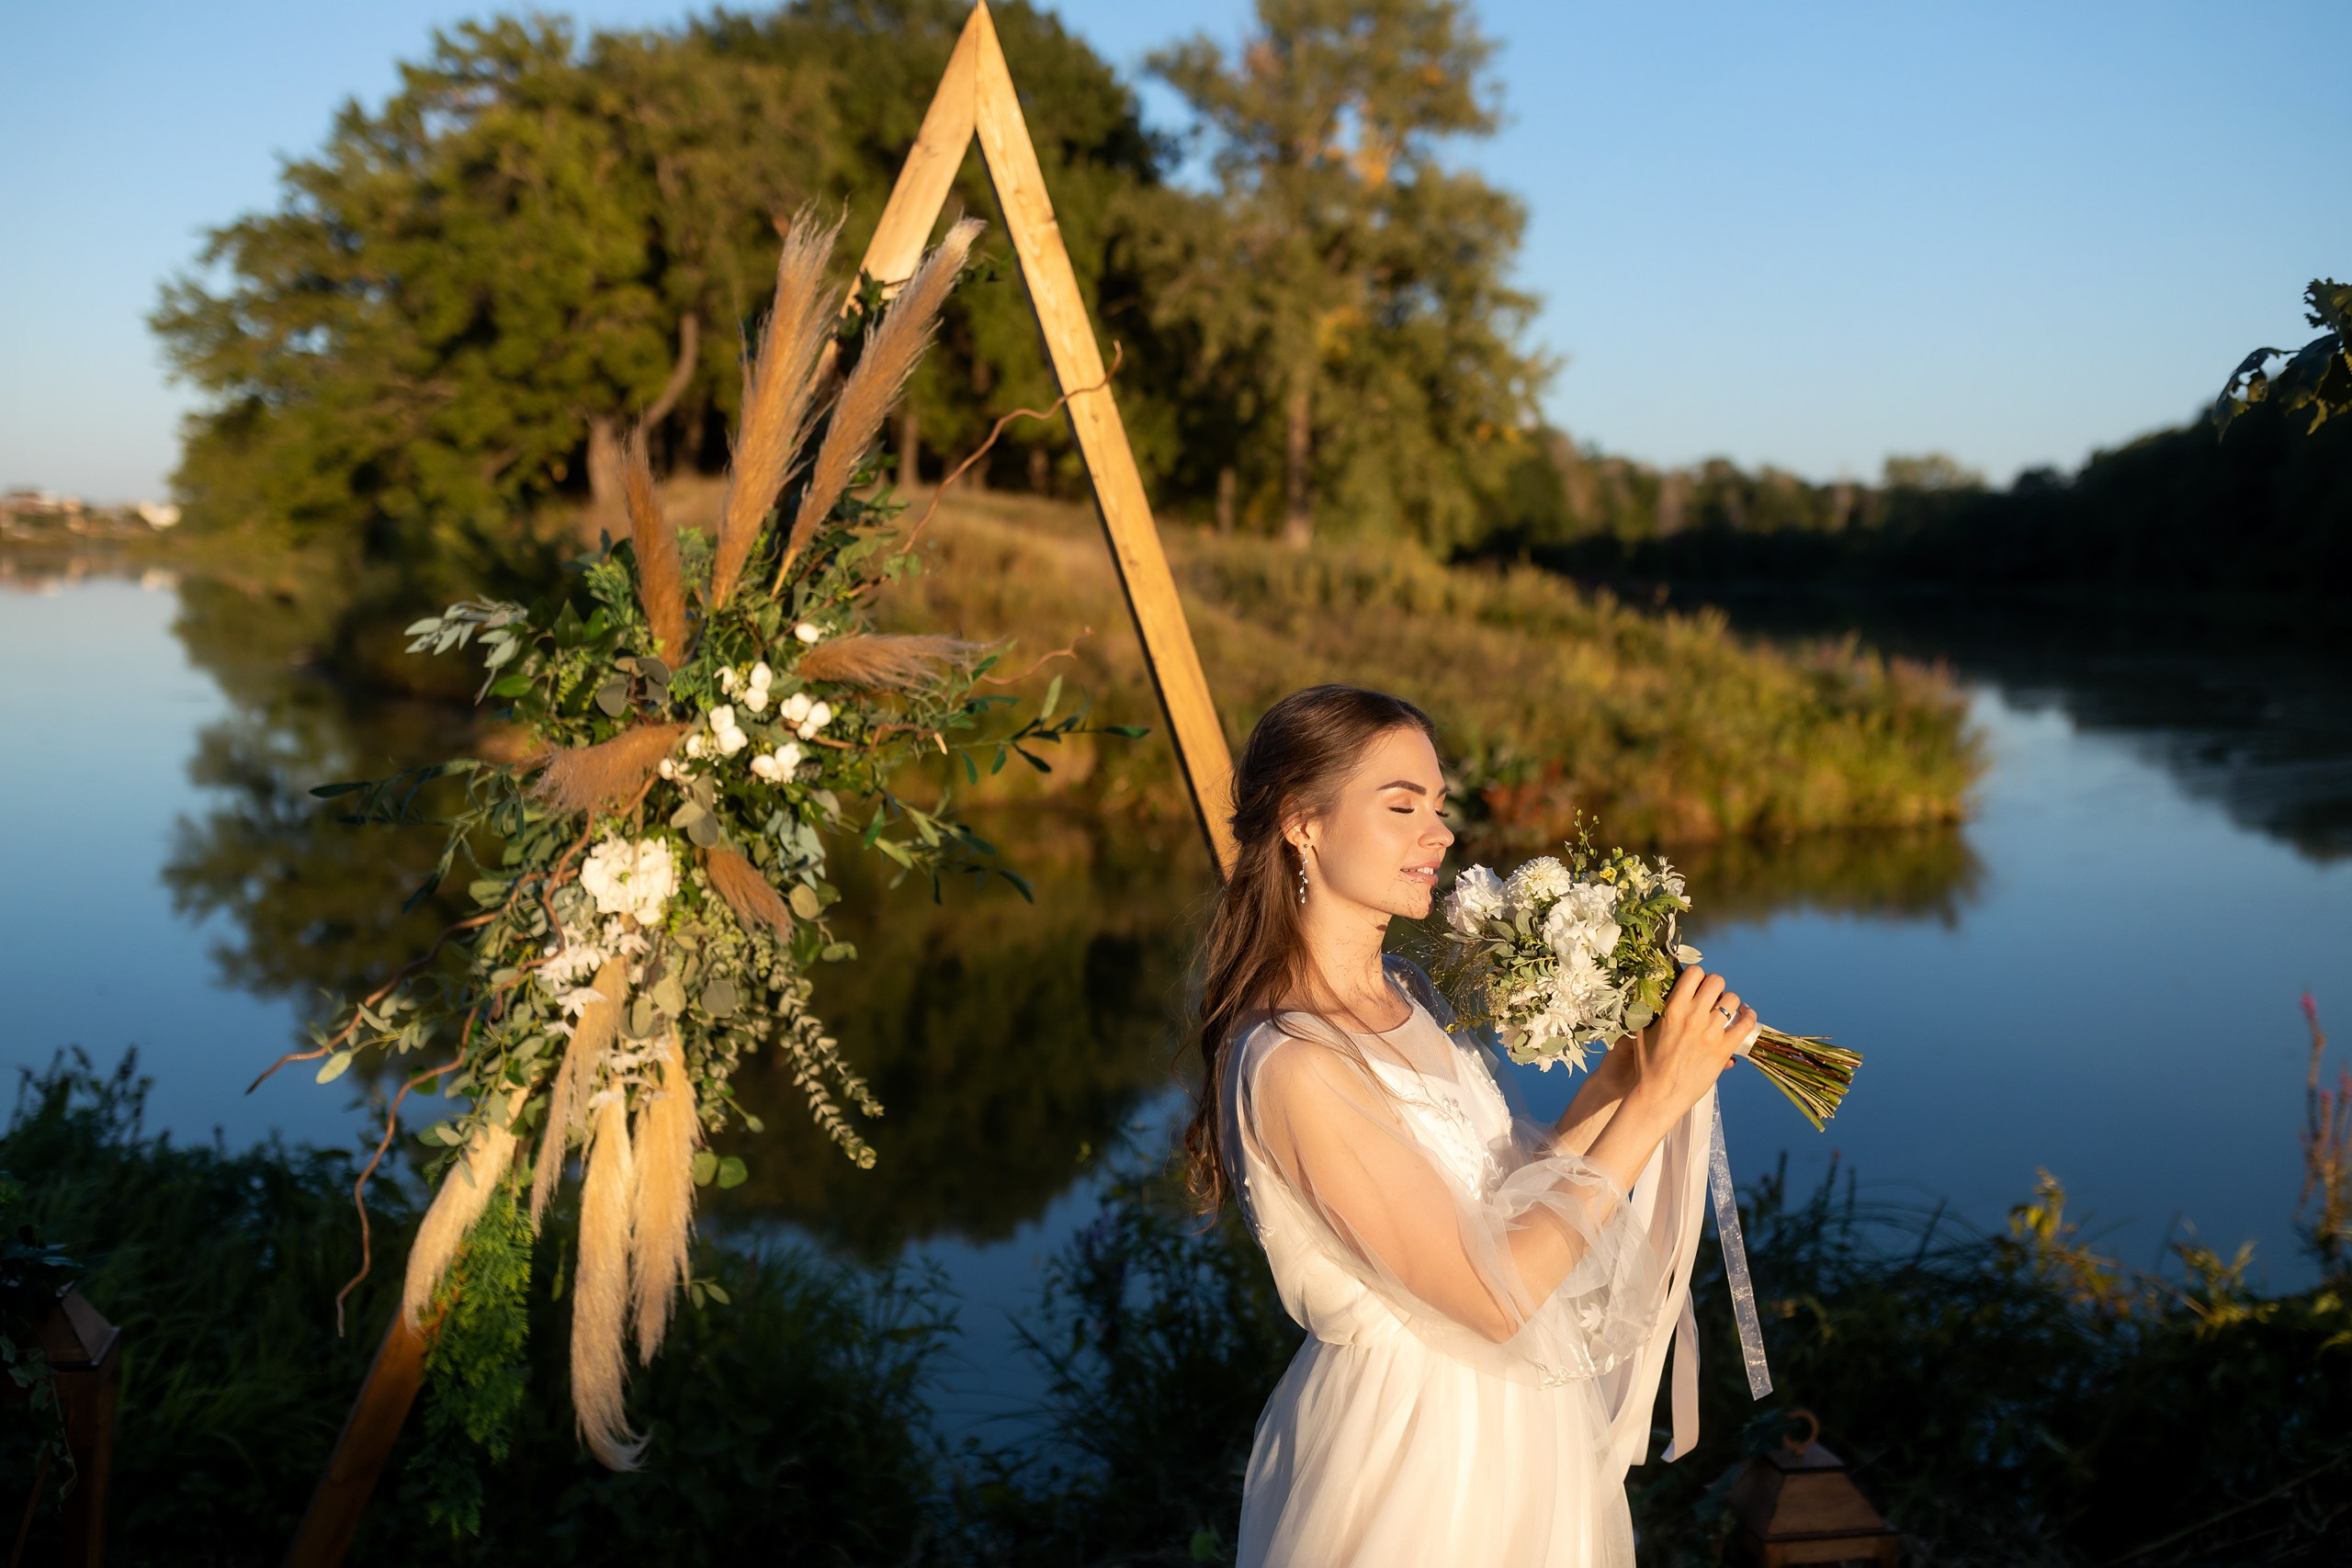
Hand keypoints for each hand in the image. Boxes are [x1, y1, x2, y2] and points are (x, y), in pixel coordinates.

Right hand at [1629, 966, 1756, 1119]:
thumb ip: (1651, 1009)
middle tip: (1711, 996)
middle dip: (1715, 985)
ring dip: (1730, 1001)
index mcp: (1673, 1008)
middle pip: (1716, 981)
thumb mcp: (1643, 1030)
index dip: (1697, 975)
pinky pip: (1746, 1024)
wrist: (1660, 1094)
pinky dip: (1748, 1016)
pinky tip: (1745, 1015)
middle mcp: (1694, 1016)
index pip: (1694, 973)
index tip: (1696, 984)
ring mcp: (1712, 1033)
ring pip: (1733, 1000)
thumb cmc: (1648, 1064)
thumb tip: (1656, 993)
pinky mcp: (1725, 1049)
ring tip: (1726, 1008)